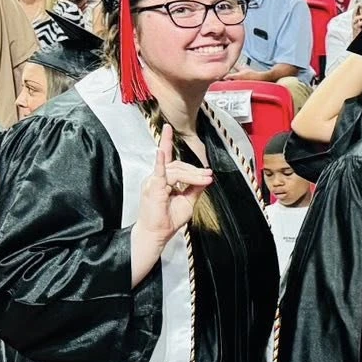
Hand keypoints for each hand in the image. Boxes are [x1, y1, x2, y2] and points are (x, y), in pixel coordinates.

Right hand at [134, 125, 211, 244]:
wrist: (158, 234)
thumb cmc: (168, 219)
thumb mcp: (188, 201)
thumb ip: (195, 188)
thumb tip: (207, 178)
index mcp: (162, 179)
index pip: (168, 158)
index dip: (166, 141)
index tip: (169, 128)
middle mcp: (156, 177)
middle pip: (177, 165)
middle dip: (195, 170)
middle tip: (208, 176)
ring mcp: (152, 182)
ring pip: (175, 170)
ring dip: (192, 174)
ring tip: (204, 179)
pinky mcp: (152, 188)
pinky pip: (159, 173)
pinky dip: (161, 162)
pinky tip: (161, 152)